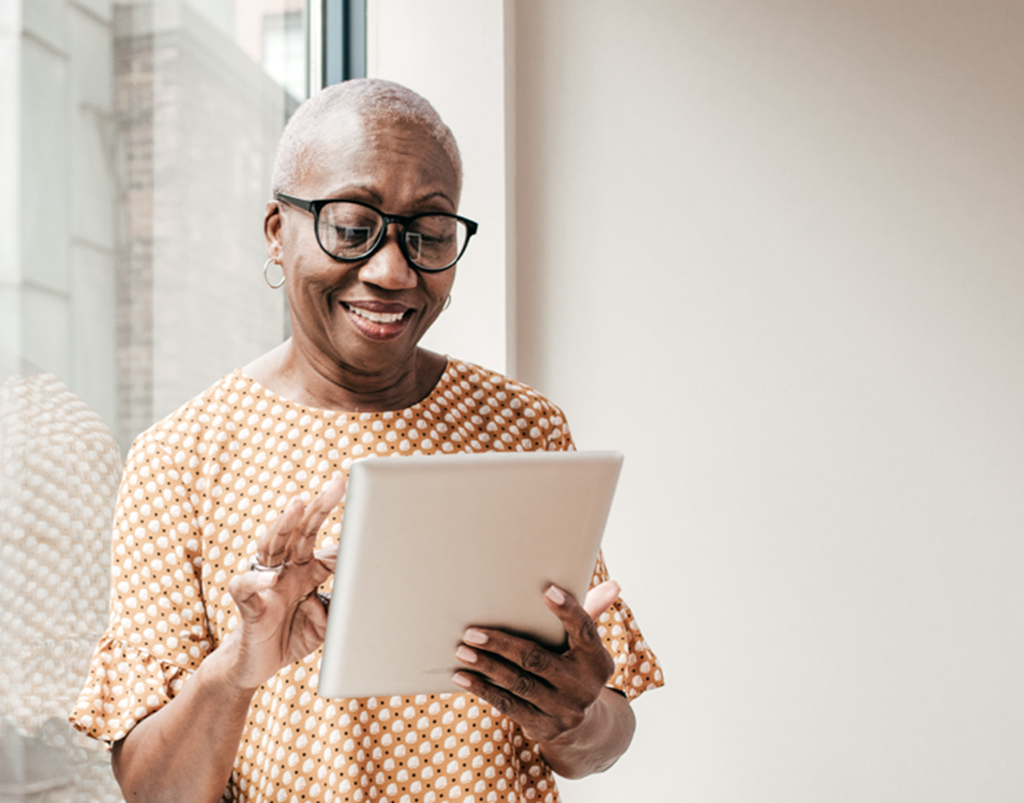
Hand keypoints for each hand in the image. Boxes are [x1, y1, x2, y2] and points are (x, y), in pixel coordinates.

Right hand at [223, 475, 344, 690]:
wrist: (255, 666)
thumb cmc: (291, 636)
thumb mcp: (326, 622)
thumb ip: (341, 607)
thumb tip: (358, 592)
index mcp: (306, 571)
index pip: (326, 546)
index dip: (347, 534)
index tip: (368, 514)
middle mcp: (286, 570)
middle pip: (301, 532)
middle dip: (319, 507)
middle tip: (337, 483)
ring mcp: (266, 583)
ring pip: (272, 546)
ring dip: (284, 524)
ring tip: (298, 504)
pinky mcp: (248, 604)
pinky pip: (246, 586)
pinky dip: (257, 580)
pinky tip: (271, 576)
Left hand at [451, 581, 620, 743]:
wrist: (586, 729)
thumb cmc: (578, 671)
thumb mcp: (588, 649)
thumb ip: (591, 615)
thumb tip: (613, 585)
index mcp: (597, 660)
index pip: (585, 631)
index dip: (568, 611)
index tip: (548, 590)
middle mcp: (584, 687)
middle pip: (538, 660)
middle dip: (502, 644)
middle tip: (472, 631)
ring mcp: (565, 710)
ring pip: (518, 683)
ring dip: (487, 666)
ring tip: (462, 650)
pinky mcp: (545, 728)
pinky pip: (509, 705)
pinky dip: (483, 688)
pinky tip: (463, 676)